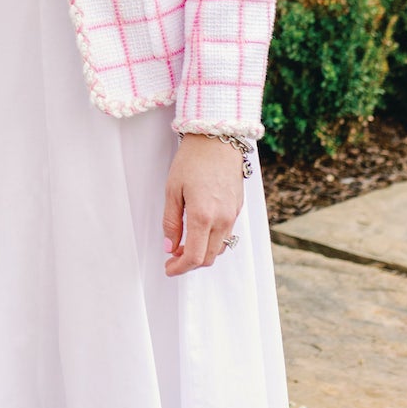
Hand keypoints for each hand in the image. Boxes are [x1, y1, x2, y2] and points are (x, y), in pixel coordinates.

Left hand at [162, 135, 244, 275]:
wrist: (217, 139)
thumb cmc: (193, 160)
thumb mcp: (172, 190)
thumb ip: (171, 222)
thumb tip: (170, 246)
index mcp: (203, 216)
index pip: (194, 257)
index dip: (179, 268)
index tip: (169, 268)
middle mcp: (222, 220)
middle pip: (208, 258)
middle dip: (189, 263)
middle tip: (173, 257)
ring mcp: (232, 215)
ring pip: (219, 248)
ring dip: (202, 252)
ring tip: (184, 243)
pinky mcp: (238, 208)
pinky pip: (227, 234)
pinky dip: (212, 240)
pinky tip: (199, 231)